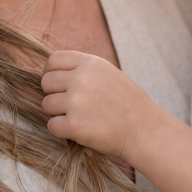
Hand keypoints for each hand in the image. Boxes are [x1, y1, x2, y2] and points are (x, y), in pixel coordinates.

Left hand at [41, 50, 156, 162]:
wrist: (145, 130)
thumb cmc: (127, 104)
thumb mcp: (108, 74)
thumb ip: (83, 70)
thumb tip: (52, 72)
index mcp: (90, 63)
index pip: (53, 60)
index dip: (51, 72)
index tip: (58, 85)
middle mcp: (81, 79)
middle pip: (46, 82)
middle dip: (54, 94)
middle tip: (70, 106)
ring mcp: (76, 102)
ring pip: (46, 105)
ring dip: (58, 114)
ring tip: (79, 118)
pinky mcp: (74, 125)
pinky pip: (52, 126)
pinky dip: (62, 131)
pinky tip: (79, 130)